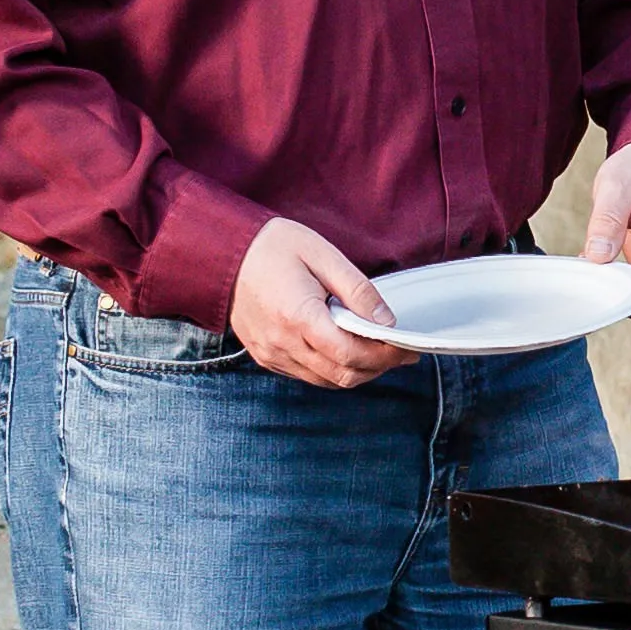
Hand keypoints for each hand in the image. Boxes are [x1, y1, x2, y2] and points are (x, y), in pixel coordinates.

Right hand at [230, 215, 413, 387]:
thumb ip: (357, 290)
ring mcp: (272, 354)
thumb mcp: (322, 255)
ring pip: (327, 381)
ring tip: (378, 352)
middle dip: (378, 367)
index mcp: (298, 316)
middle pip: (342, 374)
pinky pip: (308, 375)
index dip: (385, 355)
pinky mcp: (266, 357)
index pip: (350, 353)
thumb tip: (386, 320)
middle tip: (400, 353)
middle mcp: (283, 343)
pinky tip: (346, 351)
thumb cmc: (272, 248)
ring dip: (357, 371)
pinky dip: (333, 370)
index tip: (407, 348)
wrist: (223, 254)